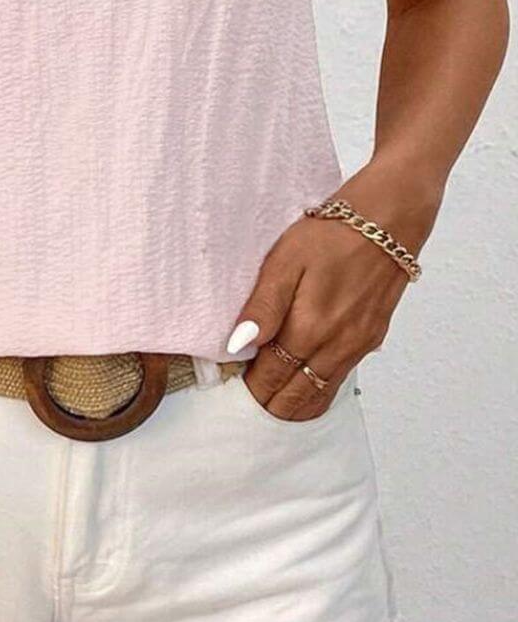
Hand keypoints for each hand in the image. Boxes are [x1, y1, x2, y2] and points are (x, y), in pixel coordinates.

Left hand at [227, 162, 439, 420]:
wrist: (389, 219)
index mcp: (309, 329)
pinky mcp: (372, 338)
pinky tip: (304, 380)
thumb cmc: (334, 233)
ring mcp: (357, 346)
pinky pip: (340, 379)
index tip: (233, 383)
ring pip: (321, 394)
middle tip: (247, 395)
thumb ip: (262, 307)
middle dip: (269, 402)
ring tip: (271, 396)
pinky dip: (318, 389)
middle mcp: (336, 347)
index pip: (271, 378)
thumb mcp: (285, 260)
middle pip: (296, 398)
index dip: (249, 386)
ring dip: (295, 402)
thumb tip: (237, 345)